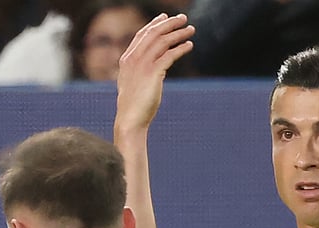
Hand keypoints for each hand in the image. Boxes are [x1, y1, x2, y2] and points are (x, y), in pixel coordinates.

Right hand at [115, 13, 194, 133]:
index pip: (142, 35)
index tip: (165, 17)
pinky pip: (170, 55)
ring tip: (191, 30)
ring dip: (178, 33)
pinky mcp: (153, 73)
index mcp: (127, 60)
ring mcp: (142, 65)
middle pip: (153, 33)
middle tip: (183, 18)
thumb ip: (140, 71)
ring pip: (163, 41)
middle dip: (169, 23)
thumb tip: (154, 65)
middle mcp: (133, 59)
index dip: (154, 24)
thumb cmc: (133, 106)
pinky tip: (189, 46)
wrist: (130, 120)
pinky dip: (181, 48)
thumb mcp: (134, 84)